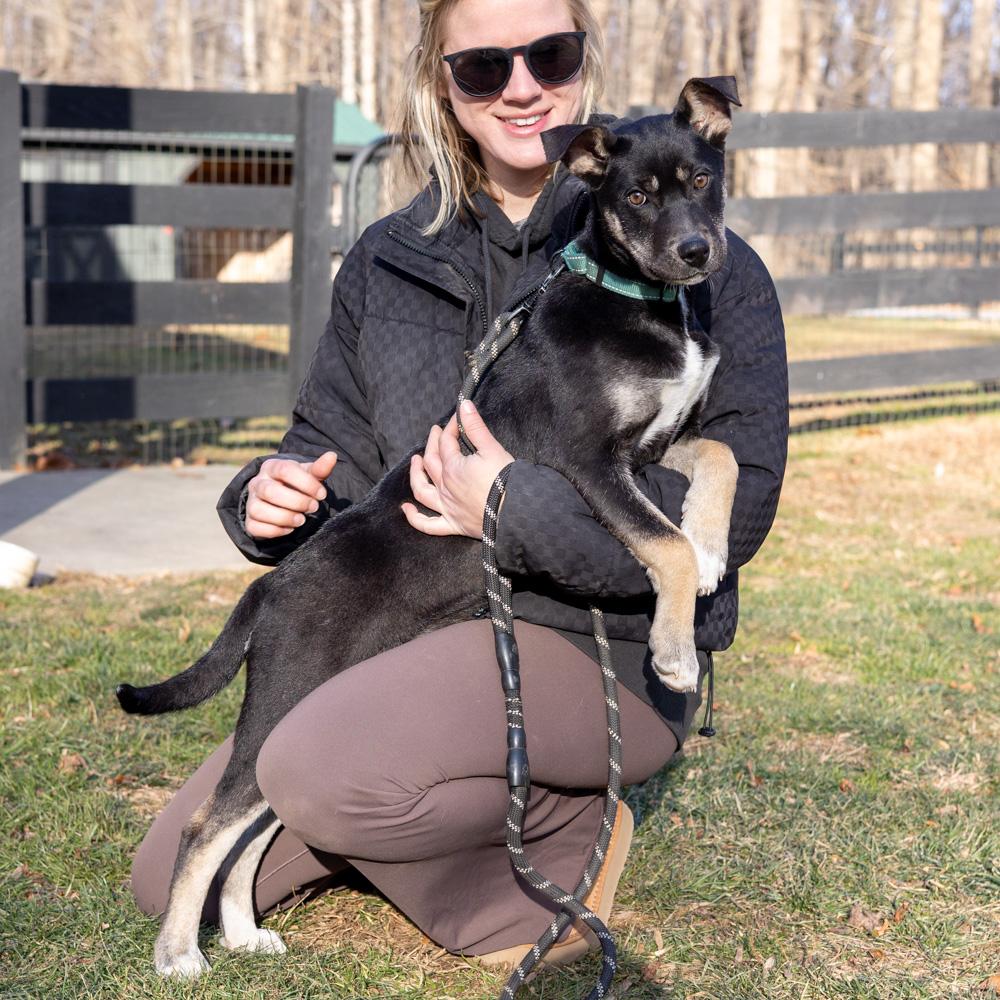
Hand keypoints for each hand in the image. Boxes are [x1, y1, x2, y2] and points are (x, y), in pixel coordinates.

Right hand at [244, 451, 336, 539]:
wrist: (279, 499)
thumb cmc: (296, 484)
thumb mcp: (308, 475)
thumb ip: (319, 468)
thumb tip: (332, 456)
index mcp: (271, 467)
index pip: (284, 470)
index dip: (306, 483)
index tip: (322, 494)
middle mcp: (257, 483)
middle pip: (270, 491)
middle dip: (296, 502)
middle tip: (313, 507)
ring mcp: (250, 502)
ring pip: (259, 510)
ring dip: (284, 517)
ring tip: (301, 519)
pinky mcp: (250, 521)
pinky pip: (256, 527)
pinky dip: (275, 530)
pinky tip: (290, 528)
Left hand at [401, 400, 513, 537]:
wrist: (516, 511)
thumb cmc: (506, 480)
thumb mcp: (492, 448)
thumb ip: (476, 427)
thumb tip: (464, 404)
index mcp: (453, 467)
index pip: (446, 442)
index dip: (450, 428)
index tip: (458, 419)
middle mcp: (445, 487)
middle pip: (431, 462)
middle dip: (432, 444)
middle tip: (434, 433)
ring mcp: (447, 507)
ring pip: (422, 491)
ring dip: (415, 475)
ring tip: (415, 463)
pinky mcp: (453, 525)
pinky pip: (428, 524)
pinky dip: (415, 518)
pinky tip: (406, 509)